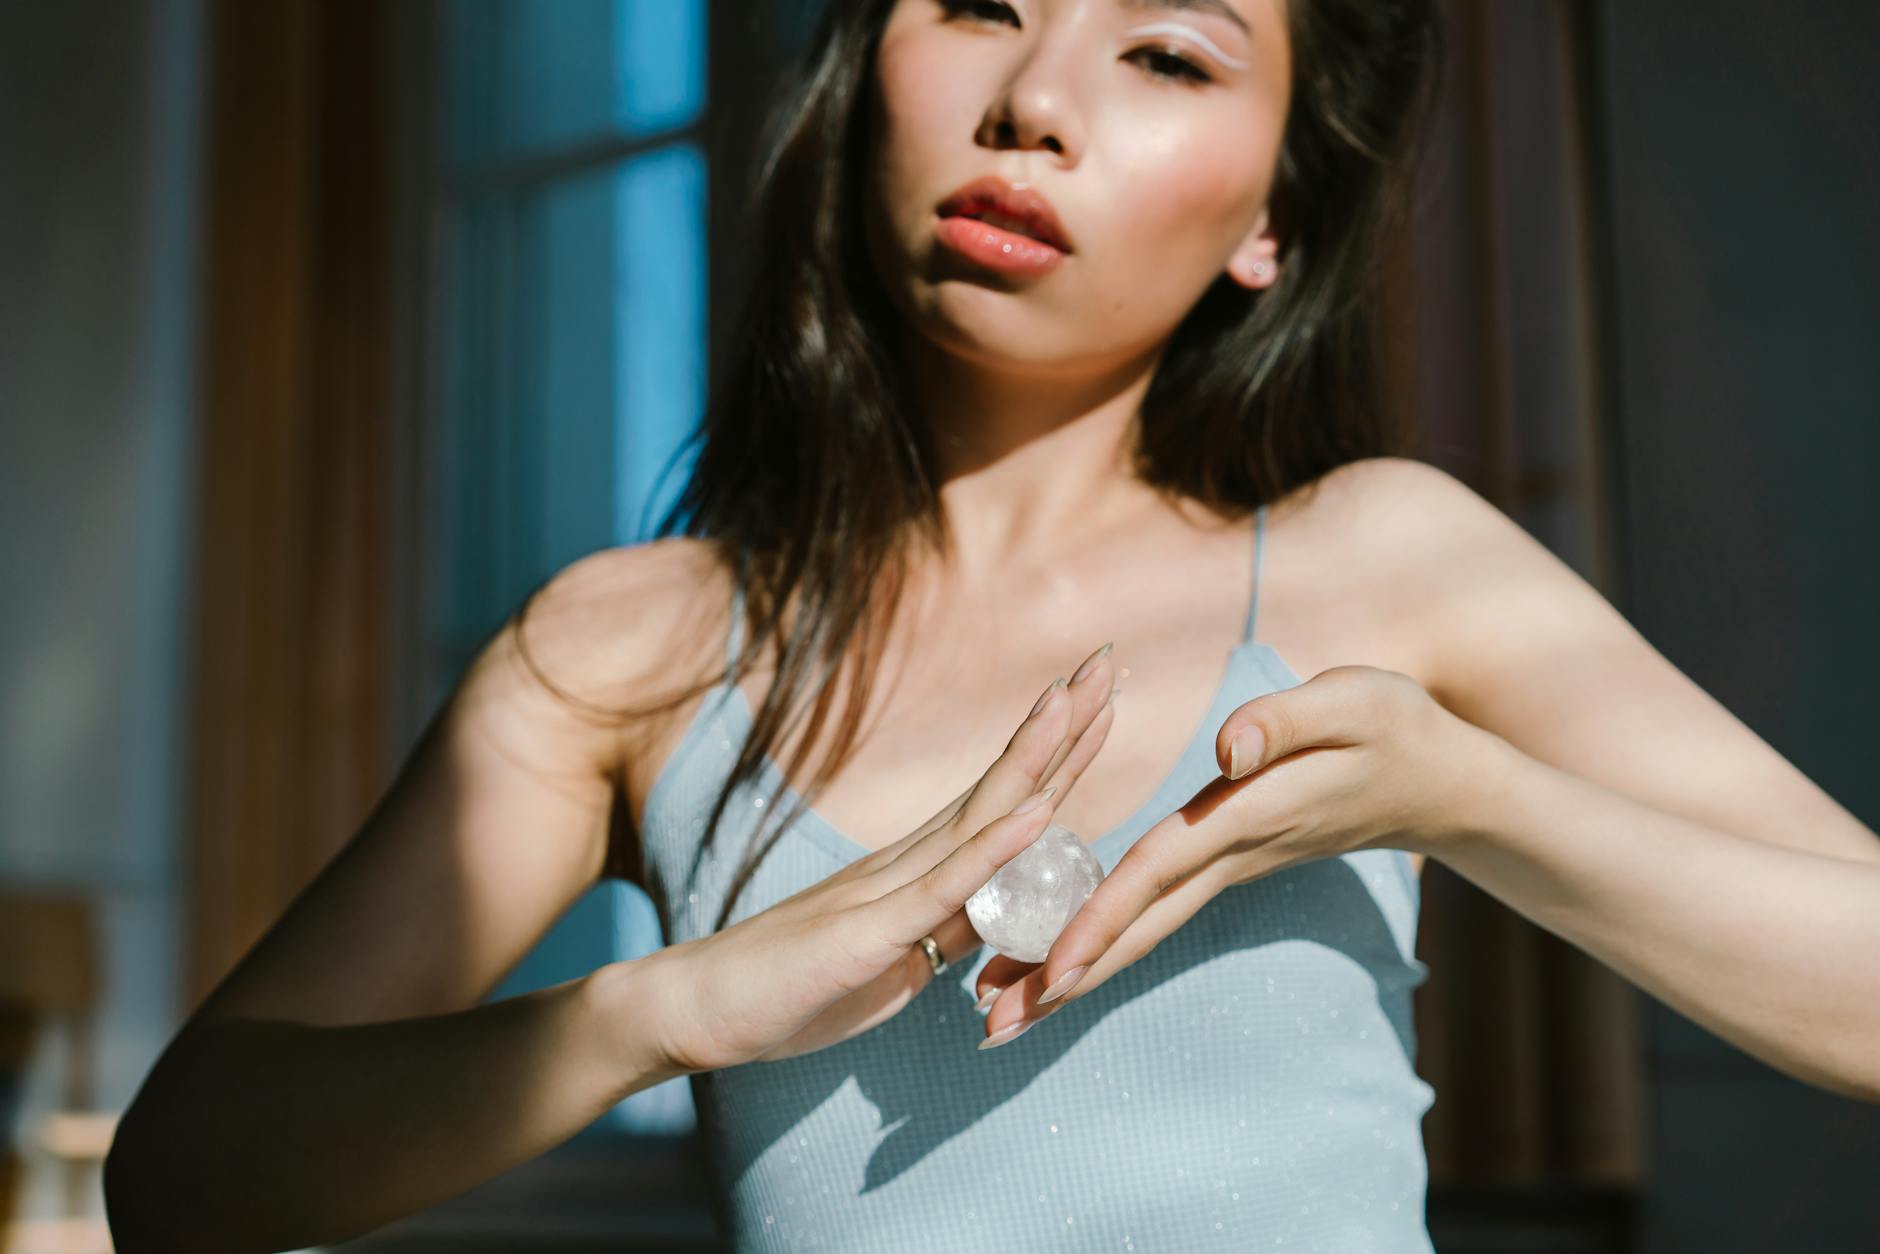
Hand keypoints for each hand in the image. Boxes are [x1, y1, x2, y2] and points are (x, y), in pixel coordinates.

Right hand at [650, 641, 1121, 1072]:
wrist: (699, 1005)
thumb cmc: (793, 984)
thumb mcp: (897, 959)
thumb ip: (951, 926)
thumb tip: (1009, 906)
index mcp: (919, 870)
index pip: (1003, 799)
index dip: (1054, 750)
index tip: (1099, 697)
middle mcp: (908, 861)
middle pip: (1001, 785)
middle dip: (1059, 726)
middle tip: (1104, 658)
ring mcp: (888, 890)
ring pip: (978, 815)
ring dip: (1034, 758)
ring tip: (1077, 700)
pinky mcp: (869, 933)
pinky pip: (941, 889)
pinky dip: (992, 848)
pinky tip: (1036, 811)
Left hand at [973, 664, 1492, 1040]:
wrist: (1440, 783)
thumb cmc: (1396, 731)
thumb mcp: (1353, 702)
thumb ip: (1285, 720)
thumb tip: (1226, 748)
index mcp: (1244, 816)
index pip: (1157, 871)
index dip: (1101, 915)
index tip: (1049, 968)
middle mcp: (1227, 855)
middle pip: (1134, 926)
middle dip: (1063, 978)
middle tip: (991, 1030)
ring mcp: (1226, 865)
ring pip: (1140, 928)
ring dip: (1071, 971)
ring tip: (999, 1014)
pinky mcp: (1224, 859)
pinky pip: (1153, 909)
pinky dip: (1101, 939)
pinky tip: (1055, 960)